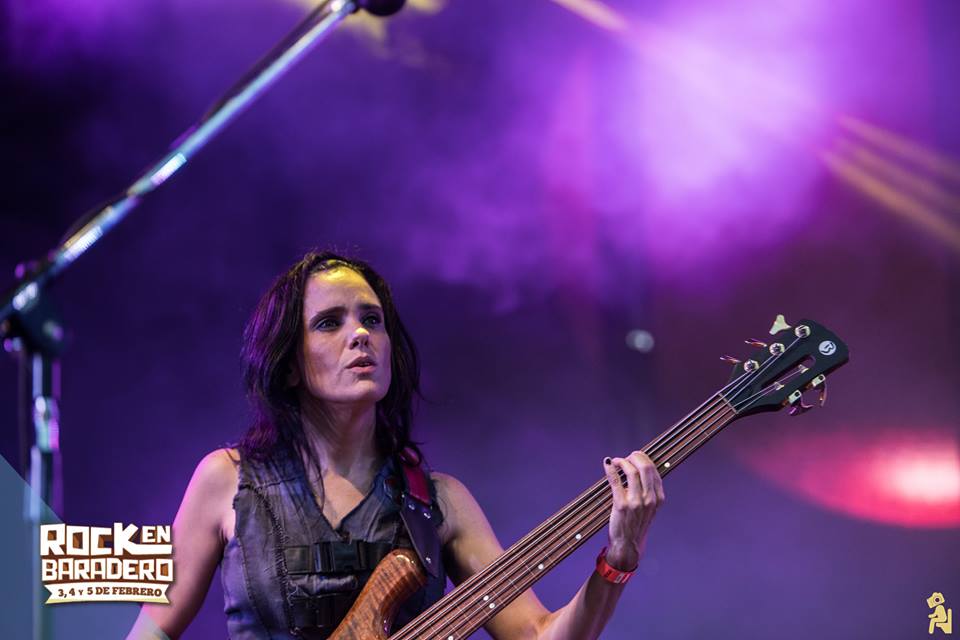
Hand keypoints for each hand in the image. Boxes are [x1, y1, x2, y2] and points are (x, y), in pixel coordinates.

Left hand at [602, 451, 664, 570]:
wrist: (628, 545)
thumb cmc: (636, 524)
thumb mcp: (649, 508)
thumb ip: (648, 491)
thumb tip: (639, 470)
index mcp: (658, 498)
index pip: (654, 470)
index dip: (644, 459)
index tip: (635, 457)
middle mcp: (649, 499)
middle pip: (645, 467)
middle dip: (635, 456)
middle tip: (627, 457)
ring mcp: (636, 501)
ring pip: (631, 471)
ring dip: (622, 461)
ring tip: (617, 461)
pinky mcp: (621, 504)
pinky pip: (616, 480)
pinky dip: (611, 469)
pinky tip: (608, 463)